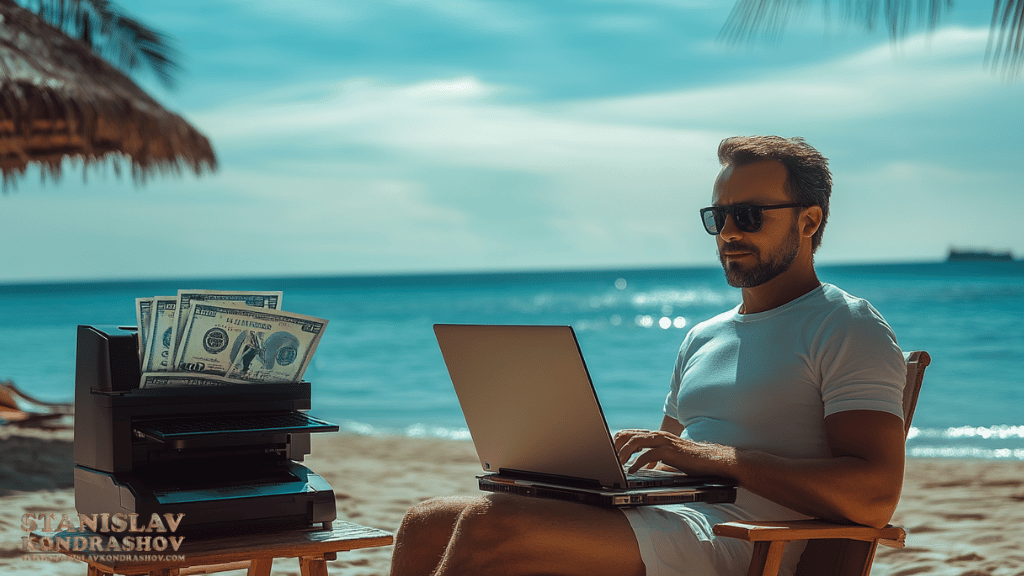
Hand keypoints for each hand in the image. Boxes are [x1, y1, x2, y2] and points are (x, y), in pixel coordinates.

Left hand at [613, 429, 729, 475]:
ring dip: (623, 454)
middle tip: (606, 459)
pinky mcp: (670, 451)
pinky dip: (638, 462)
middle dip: (615, 446)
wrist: (712, 459)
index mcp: (656, 436)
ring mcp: (664, 441)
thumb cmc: (690, 460)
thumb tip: (638, 467)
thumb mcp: (667, 457)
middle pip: (628, 435)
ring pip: (636, 442)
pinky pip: (649, 455)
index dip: (616, 442)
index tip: (606, 454)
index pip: (629, 433)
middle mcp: (658, 435)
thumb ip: (653, 458)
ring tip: (616, 465)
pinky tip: (633, 471)